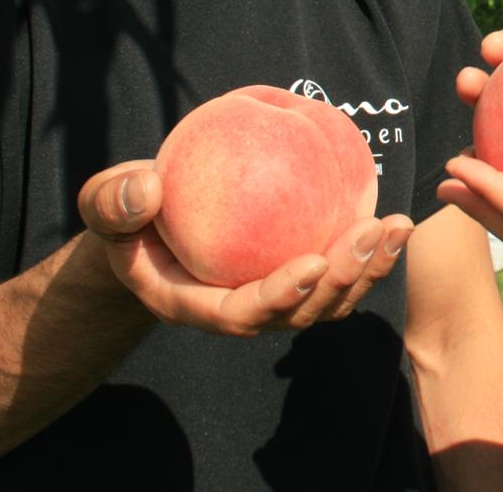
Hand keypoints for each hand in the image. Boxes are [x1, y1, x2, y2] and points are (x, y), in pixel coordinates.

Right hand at [78, 162, 413, 336]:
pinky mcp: (298, 273)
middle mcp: (243, 308)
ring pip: (331, 299)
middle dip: (342, 280)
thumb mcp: (105, 204)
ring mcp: (275, 295)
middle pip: (302, 310)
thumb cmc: (127, 217)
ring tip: (396, 226)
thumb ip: (114, 201)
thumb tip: (146, 189)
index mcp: (196, 303)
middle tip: (368, 232)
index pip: (243, 313)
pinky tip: (393, 215)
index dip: (280, 296)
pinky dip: (369, 249)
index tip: (312, 263)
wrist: (151, 228)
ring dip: (369, 268)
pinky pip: (339, 269)